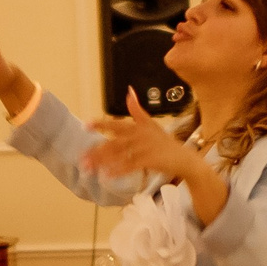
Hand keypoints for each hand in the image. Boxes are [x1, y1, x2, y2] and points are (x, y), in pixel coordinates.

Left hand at [81, 91, 197, 184]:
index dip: (100, 124)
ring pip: (119, 155)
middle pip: (113, 143)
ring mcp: (145, 147)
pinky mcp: (150, 160)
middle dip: (96, 151)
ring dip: (103, 162)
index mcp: (138, 126)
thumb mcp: (151, 124)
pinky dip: (118, 171)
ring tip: (89, 168)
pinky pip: (130, 165)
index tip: (85, 126)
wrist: (184, 159)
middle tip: (82, 159)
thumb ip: (137, 110)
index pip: (116, 124)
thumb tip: (129, 90)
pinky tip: (107, 175)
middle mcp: (140, 135)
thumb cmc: (166, 143)